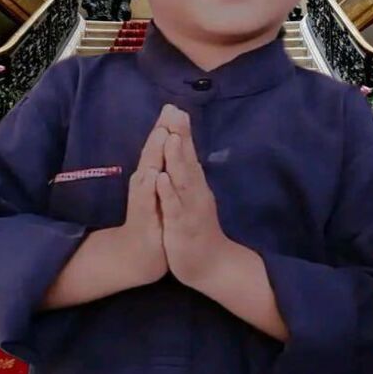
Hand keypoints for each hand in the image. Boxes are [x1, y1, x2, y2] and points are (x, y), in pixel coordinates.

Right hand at [118, 104, 169, 284]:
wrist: (140, 254)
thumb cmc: (154, 219)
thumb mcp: (162, 191)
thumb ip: (163, 167)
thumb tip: (170, 143)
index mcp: (153, 177)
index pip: (160, 149)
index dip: (167, 127)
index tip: (174, 105)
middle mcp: (146, 185)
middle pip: (153, 155)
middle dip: (160, 133)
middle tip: (168, 110)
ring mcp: (144, 202)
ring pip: (149, 173)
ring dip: (155, 154)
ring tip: (162, 134)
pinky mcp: (144, 220)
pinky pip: (148, 202)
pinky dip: (152, 188)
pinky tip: (154, 175)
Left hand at [155, 105, 228, 287]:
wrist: (212, 265)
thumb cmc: (198, 229)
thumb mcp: (193, 200)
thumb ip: (189, 177)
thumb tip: (185, 153)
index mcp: (194, 185)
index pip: (187, 154)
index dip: (182, 132)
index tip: (175, 108)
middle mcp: (195, 192)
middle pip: (186, 160)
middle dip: (180, 136)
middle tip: (175, 112)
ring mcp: (190, 209)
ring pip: (182, 181)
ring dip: (176, 159)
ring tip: (171, 138)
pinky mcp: (182, 227)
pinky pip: (174, 208)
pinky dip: (168, 193)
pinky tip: (160, 178)